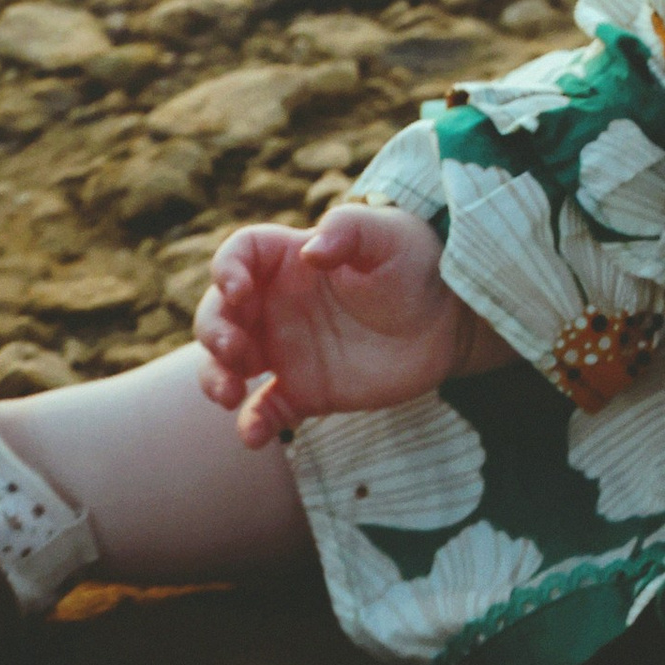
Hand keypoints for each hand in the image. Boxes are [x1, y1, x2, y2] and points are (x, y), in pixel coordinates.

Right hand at [190, 205, 496, 449]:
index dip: (227, 269)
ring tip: (228, 394)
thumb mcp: (389, 234)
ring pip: (228, 364)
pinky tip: (254, 435)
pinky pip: (265, 410)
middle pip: (220, 313)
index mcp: (290, 259)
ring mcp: (287, 350)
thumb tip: (310, 252)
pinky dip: (252, 424)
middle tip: (235, 349)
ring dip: (214, 378)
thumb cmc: (417, 263)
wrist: (451, 320)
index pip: (239, 256)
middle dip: (213, 331)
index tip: (239, 290)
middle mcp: (278, 304)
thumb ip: (349, 229)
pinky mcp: (304, 391)